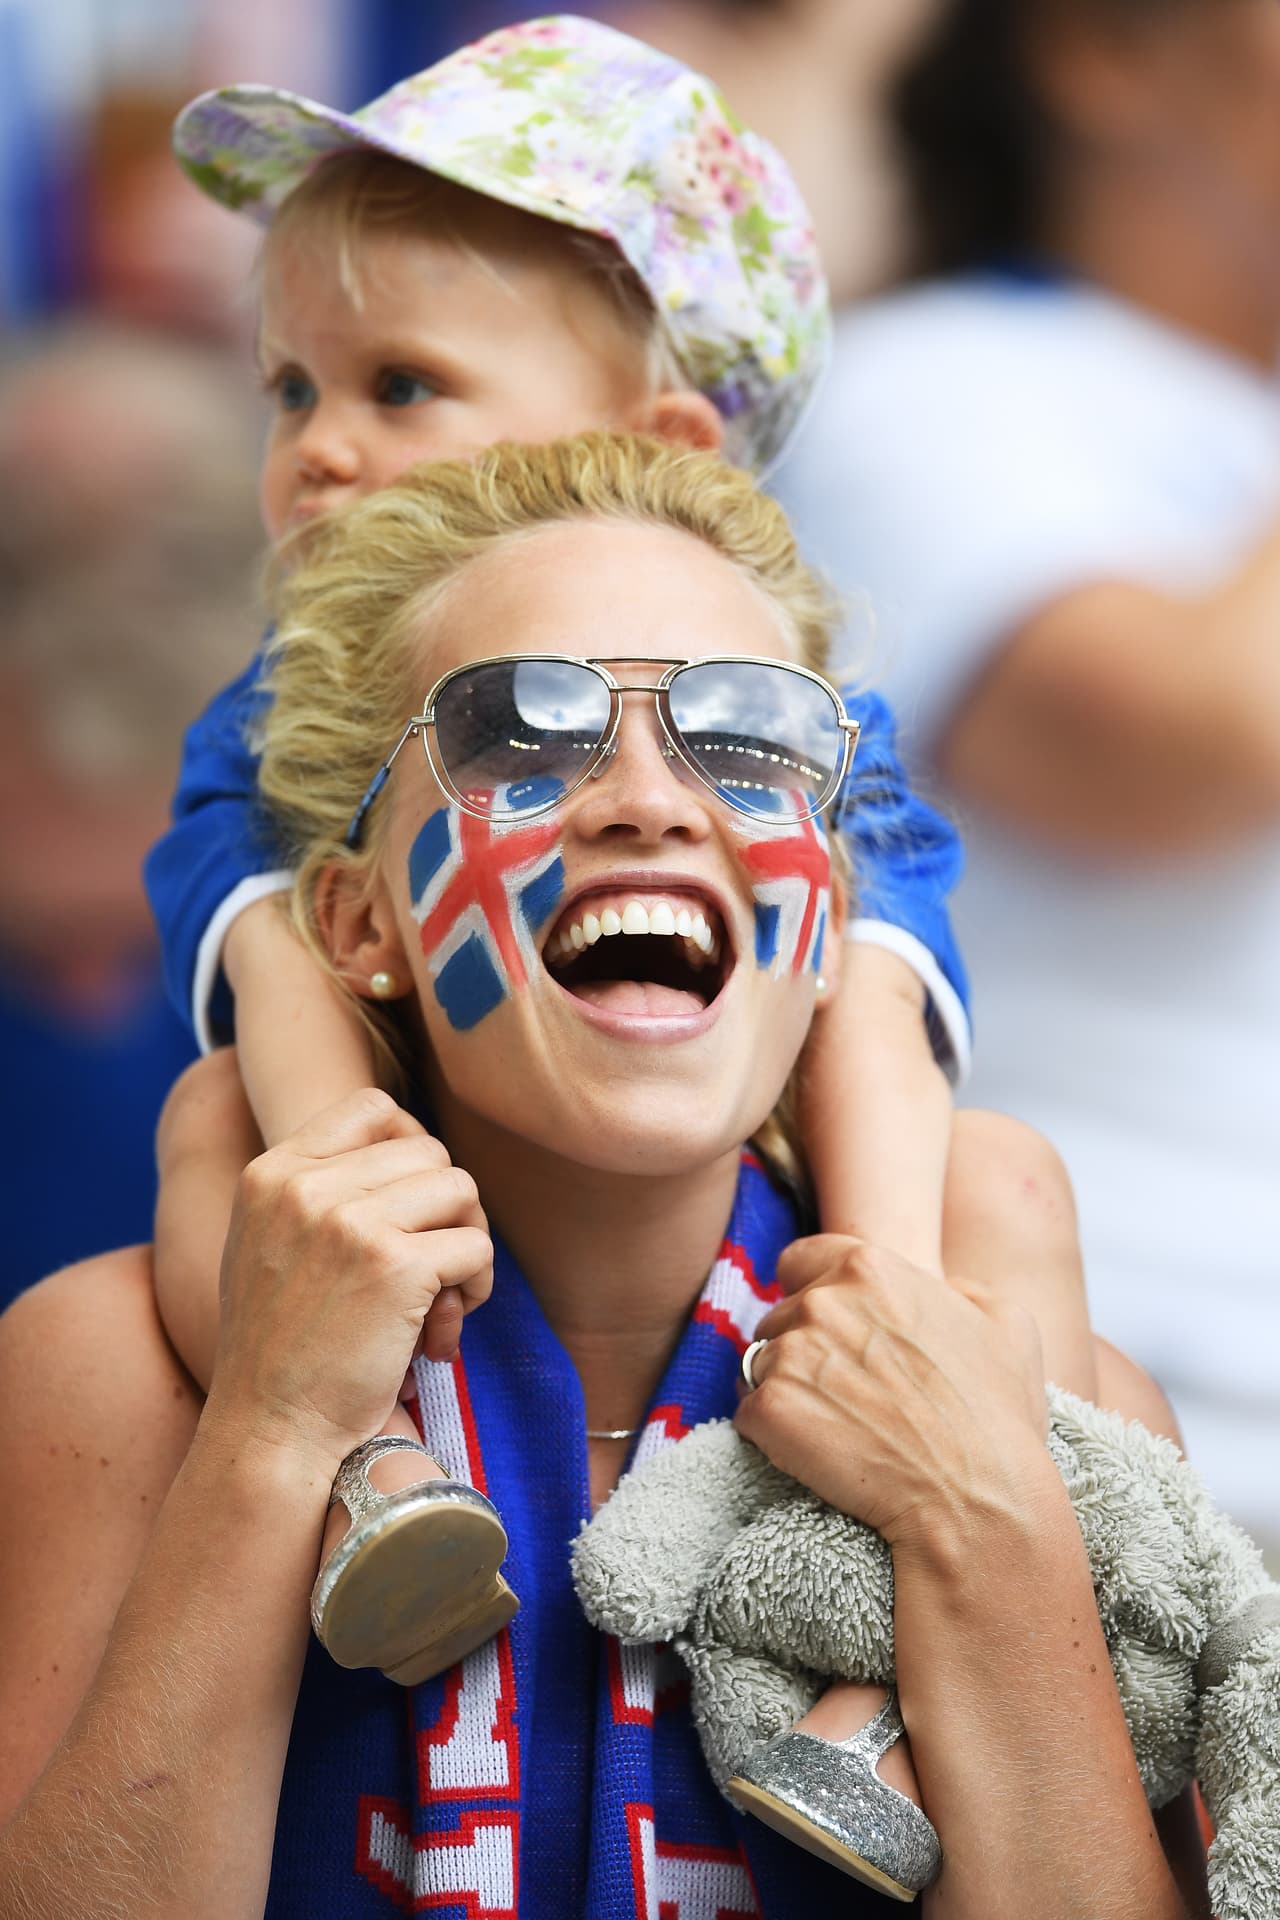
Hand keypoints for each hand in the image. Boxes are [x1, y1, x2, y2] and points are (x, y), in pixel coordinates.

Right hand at [207, 1090, 492, 1469]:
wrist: (270, 1429)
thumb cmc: (278, 1349)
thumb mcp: (266, 1244)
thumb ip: (316, 1193)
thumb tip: (411, 1148)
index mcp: (271, 1173)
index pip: (373, 1108)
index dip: (412, 1148)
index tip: (415, 1202)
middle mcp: (307, 1187)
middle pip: (429, 1153)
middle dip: (445, 1208)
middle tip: (433, 1266)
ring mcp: (351, 1222)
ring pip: (460, 1190)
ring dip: (467, 1242)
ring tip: (442, 1294)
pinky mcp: (396, 1267)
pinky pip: (475, 1248)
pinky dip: (475, 1287)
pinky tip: (443, 1327)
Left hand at [734, 1234, 1048, 1552]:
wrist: (976, 1501)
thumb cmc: (997, 1416)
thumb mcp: (1008, 1323)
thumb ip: (961, 1287)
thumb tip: (940, 1287)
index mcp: (869, 1267)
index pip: (799, 1260)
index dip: (811, 1292)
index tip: (831, 1327)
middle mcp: (821, 1301)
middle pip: (781, 1315)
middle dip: (806, 1347)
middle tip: (850, 1391)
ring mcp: (789, 1355)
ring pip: (763, 1364)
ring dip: (790, 1389)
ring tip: (840, 1426)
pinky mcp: (769, 1411)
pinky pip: (751, 1413)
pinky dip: (774, 1434)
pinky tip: (819, 1452)